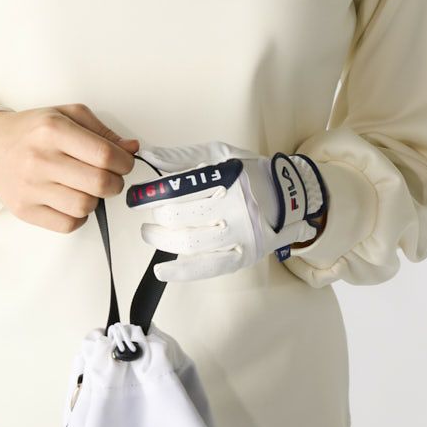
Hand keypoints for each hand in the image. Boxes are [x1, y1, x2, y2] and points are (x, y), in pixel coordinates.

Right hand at [0, 104, 139, 233]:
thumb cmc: (31, 131)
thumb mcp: (66, 115)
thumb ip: (101, 131)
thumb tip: (131, 148)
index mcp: (53, 129)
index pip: (104, 154)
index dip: (124, 162)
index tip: (125, 162)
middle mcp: (40, 159)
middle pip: (99, 183)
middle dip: (115, 182)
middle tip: (111, 177)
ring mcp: (31, 187)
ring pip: (86, 206)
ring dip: (96, 199)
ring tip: (87, 187)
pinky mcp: (25, 210)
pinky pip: (68, 224)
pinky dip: (78, 215)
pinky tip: (71, 199)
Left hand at [128, 140, 328, 282]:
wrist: (289, 195)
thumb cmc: (250, 173)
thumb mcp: (220, 155)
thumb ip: (183, 157)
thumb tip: (150, 157)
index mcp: (227, 178)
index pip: (179, 188)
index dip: (152, 194)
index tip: (137, 197)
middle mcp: (234, 206)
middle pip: (181, 216)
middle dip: (156, 217)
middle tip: (146, 216)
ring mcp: (239, 234)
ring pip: (190, 242)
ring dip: (162, 240)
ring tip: (149, 233)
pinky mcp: (242, 256)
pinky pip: (208, 267)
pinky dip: (182, 272)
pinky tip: (162, 271)